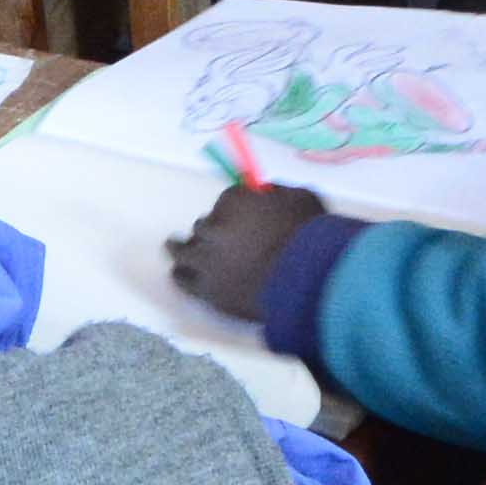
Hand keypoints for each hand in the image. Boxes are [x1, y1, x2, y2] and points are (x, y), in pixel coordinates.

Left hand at [170, 180, 326, 315]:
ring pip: (182, 250)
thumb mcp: (301, 198)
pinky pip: (184, 279)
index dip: (235, 209)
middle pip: (203, 225)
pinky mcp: (208, 290)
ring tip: (175, 246)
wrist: (308, 280)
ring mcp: (207, 260)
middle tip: (217, 236)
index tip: (242, 216)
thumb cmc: (310, 235)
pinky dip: (182, 274)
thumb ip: (279, 194)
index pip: (227, 199)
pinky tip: (179, 272)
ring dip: (180, 247)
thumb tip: (268, 194)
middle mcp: (213, 226)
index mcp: (234, 200)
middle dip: (211, 229)